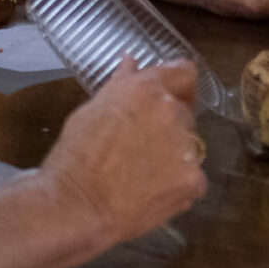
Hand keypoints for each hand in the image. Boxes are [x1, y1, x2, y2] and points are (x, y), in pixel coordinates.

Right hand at [40, 56, 206, 242]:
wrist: (76, 205)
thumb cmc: (74, 156)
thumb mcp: (91, 111)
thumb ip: (120, 86)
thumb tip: (131, 63)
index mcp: (147, 90)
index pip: (184, 73)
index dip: (177, 86)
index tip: (168, 99)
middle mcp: (173, 112)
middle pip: (184, 113)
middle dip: (168, 126)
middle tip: (141, 148)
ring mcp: (187, 148)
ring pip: (189, 148)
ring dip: (173, 157)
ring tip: (142, 176)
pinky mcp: (193, 181)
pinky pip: (193, 180)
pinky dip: (177, 186)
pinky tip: (151, 194)